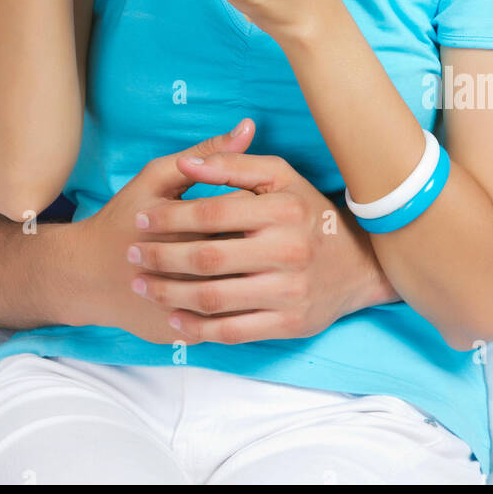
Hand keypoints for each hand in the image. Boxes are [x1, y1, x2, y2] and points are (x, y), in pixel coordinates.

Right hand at [64, 121, 259, 342]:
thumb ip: (205, 153)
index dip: (250, 201)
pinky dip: (236, 303)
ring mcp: (190, 307)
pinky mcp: (188, 334)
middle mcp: (193, 270)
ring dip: (250, 273)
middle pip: (250, 250)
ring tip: (238, 258)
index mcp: (190, 226)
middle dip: (254, 239)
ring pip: (245, 290)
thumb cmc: (124, 219)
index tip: (241, 201)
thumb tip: (249, 127)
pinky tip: (230, 287)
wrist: (87, 276)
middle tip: (246, 232)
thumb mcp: (156, 177)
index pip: (245, 208)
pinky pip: (229, 320)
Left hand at [125, 145, 399, 342]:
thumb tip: (188, 162)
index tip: (142, 219)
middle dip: (160, 256)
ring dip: (170, 294)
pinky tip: (174, 317)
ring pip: (214, 298)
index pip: (211, 211)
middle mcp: (288, 250)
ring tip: (143, 285)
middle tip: (132, 253)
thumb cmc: (308, 210)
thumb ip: (232, 164)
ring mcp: (289, 291)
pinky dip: (197, 327)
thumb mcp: (279, 175)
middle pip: (207, 257)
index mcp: (282, 209)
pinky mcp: (289, 324)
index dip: (170, 216)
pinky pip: (233, 331)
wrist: (359, 263)